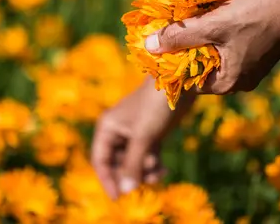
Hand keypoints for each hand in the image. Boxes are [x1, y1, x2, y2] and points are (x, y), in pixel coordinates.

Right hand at [91, 76, 194, 198]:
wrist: (178, 82)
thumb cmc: (155, 106)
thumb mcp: (143, 137)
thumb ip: (133, 164)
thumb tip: (126, 192)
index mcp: (108, 128)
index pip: (101, 161)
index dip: (107, 180)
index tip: (118, 198)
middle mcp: (118, 132)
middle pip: (118, 164)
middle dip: (131, 175)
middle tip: (147, 183)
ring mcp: (135, 134)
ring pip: (134, 162)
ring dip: (145, 172)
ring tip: (160, 174)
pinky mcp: (150, 134)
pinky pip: (147, 157)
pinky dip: (154, 165)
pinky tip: (165, 170)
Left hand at [144, 0, 279, 93]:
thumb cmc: (256, 15)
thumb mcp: (213, 25)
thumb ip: (180, 36)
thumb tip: (149, 46)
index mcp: (229, 83)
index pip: (190, 80)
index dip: (173, 61)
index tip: (162, 43)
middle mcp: (241, 82)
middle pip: (202, 68)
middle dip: (188, 47)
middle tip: (174, 27)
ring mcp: (251, 69)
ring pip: (215, 56)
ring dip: (203, 39)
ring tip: (192, 20)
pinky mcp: (258, 54)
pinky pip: (229, 49)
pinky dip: (218, 36)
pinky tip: (213, 18)